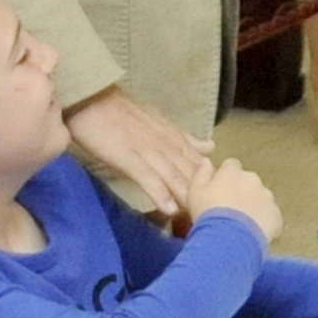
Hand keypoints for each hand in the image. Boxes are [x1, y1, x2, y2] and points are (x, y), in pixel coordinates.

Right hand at [64, 89, 212, 213]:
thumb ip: (184, 138)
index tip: (226, 204)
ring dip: (187, 197)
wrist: (92, 98)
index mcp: (173, 137)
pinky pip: (145, 176)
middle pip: (191, 174)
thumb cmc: (120, 111)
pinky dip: (157, 192)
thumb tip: (210, 147)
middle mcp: (166, 144)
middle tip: (217, 219)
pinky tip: (168, 209)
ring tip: (199, 218)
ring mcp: (147, 150)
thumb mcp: (159, 121)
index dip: (213, 185)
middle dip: (205, 197)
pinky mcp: (127, 156)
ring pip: (173, 176)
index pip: (200, 164)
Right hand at [189, 158, 282, 241]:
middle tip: (230, 209)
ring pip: (262, 198)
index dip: (226, 177)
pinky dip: (264, 222)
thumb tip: (206, 161)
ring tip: (241, 223)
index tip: (220, 189)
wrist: (229, 239)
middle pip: (248, 181)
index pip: (231, 165)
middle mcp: (253, 180)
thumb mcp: (195, 192)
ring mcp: (267, 198)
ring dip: (254, 206)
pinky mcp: (276, 216)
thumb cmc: (209, 214)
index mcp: (232, 173)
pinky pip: (271, 216)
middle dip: (242, 191)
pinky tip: (252, 233)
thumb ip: (201, 173)